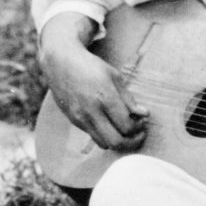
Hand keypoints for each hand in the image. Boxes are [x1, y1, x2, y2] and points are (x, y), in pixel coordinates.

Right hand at [39, 15, 148, 152]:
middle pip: (116, 141)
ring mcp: (80, 118)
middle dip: (132, 142)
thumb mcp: (114, 76)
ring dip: (118, 141)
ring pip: (104, 143)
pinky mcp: (73, 121)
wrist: (60, 62)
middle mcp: (91, 111)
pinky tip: (110, 124)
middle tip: (139, 134)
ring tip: (125, 130)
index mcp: (105, 96)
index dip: (139, 127)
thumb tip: (144, 114)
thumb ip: (128, 98)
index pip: (127, 125)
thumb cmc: (90, 67)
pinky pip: (93, 135)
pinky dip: (104, 135)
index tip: (143, 121)